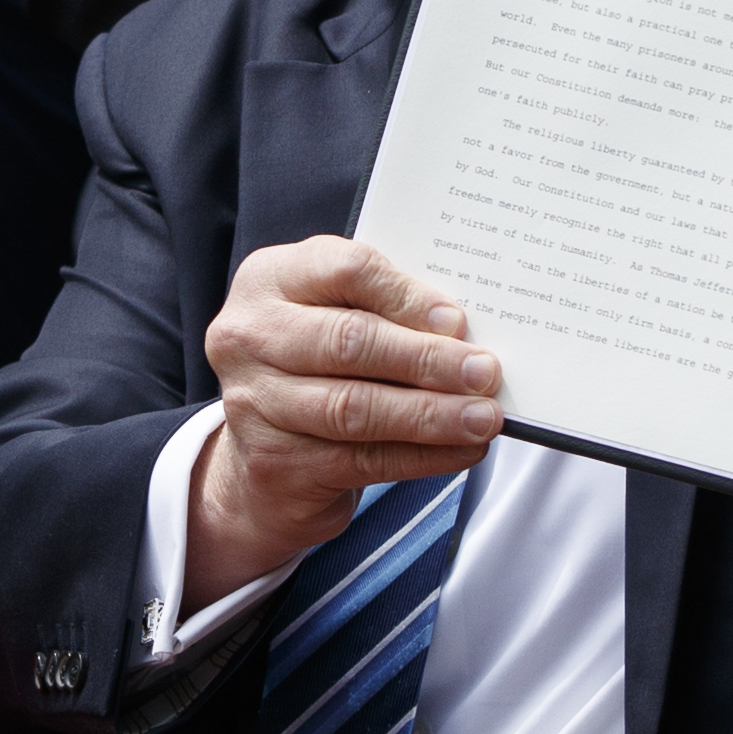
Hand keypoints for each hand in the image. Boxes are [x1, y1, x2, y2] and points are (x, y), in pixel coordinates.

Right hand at [187, 235, 500, 611]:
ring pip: (355, 408)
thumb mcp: (337, 317)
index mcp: (270, 279)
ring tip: (483, 417)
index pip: (342, 270)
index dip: (405, 295)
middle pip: (349, 342)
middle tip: (484, 372)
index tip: (457, 320)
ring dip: (431, 414)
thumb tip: (461, 333)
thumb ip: (386, 312)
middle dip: (427, 359)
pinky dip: (422, 457)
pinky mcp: (273, 463)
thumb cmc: (318, 366)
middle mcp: (248, 336)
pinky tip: (462, 451)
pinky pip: (361, 460)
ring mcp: (253, 402)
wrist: (265, 454)